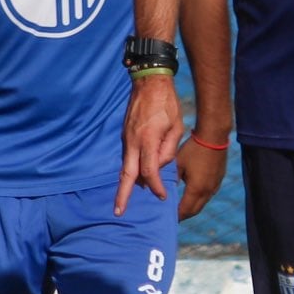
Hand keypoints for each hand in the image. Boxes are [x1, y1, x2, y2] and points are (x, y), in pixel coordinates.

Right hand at [115, 74, 181, 215]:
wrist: (149, 82)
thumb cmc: (167, 104)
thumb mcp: (175, 127)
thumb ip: (168, 150)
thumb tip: (159, 167)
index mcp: (148, 139)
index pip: (149, 171)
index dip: (155, 186)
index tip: (162, 196)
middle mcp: (133, 141)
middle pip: (126, 174)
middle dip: (122, 194)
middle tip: (118, 212)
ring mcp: (126, 138)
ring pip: (125, 166)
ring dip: (126, 183)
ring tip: (124, 200)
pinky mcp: (125, 135)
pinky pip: (127, 156)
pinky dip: (130, 169)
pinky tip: (135, 177)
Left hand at [175, 131, 228, 220]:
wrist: (213, 137)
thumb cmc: (193, 149)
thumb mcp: (178, 164)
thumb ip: (172, 179)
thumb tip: (164, 189)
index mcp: (196, 189)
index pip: (185, 210)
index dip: (176, 216)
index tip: (167, 218)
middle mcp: (207, 191)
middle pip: (194, 210)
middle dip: (183, 215)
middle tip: (173, 216)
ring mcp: (214, 186)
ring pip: (202, 203)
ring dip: (192, 207)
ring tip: (181, 208)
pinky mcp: (218, 180)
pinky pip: (207, 195)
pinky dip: (199, 199)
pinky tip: (192, 195)